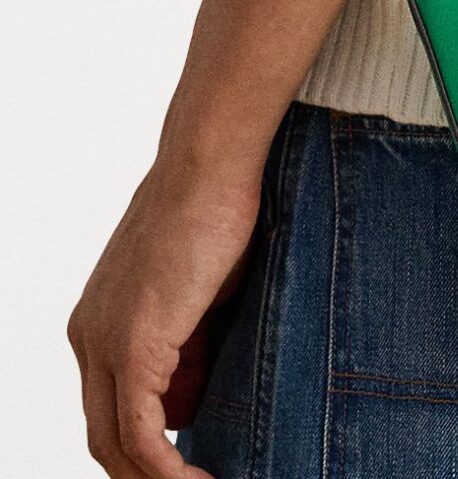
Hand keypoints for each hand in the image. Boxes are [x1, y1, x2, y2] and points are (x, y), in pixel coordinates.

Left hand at [68, 144, 265, 478]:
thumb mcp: (196, 296)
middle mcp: (89, 338)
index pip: (111, 408)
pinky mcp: (132, 346)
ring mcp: (104, 343)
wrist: (209, 165)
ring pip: (116, 445)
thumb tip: (188, 405)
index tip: (189, 462)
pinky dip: (167, 470)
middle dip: (147, 473)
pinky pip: (140, 434)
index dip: (146, 446)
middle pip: (105, 437)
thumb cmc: (213, 212)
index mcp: (98, 324)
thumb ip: (185, 349)